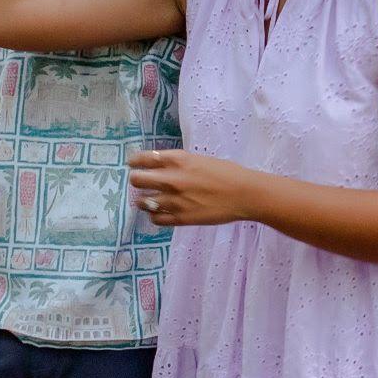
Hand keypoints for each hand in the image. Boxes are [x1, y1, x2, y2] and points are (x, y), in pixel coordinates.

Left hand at [127, 149, 253, 227]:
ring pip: (143, 202)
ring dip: (144, 200)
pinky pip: (155, 219)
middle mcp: (172, 179)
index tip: (134, 164)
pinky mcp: (180, 218)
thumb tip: (160, 166)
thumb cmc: (227, 173)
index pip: (143, 158)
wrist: (244, 194)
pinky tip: (160, 212)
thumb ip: (178, 163)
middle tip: (141, 183)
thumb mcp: (199, 160)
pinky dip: (155, 215)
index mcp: (178, 159)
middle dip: (137, 181)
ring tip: (150, 200)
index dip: (135, 162)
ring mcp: (174, 200)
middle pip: (137, 180)